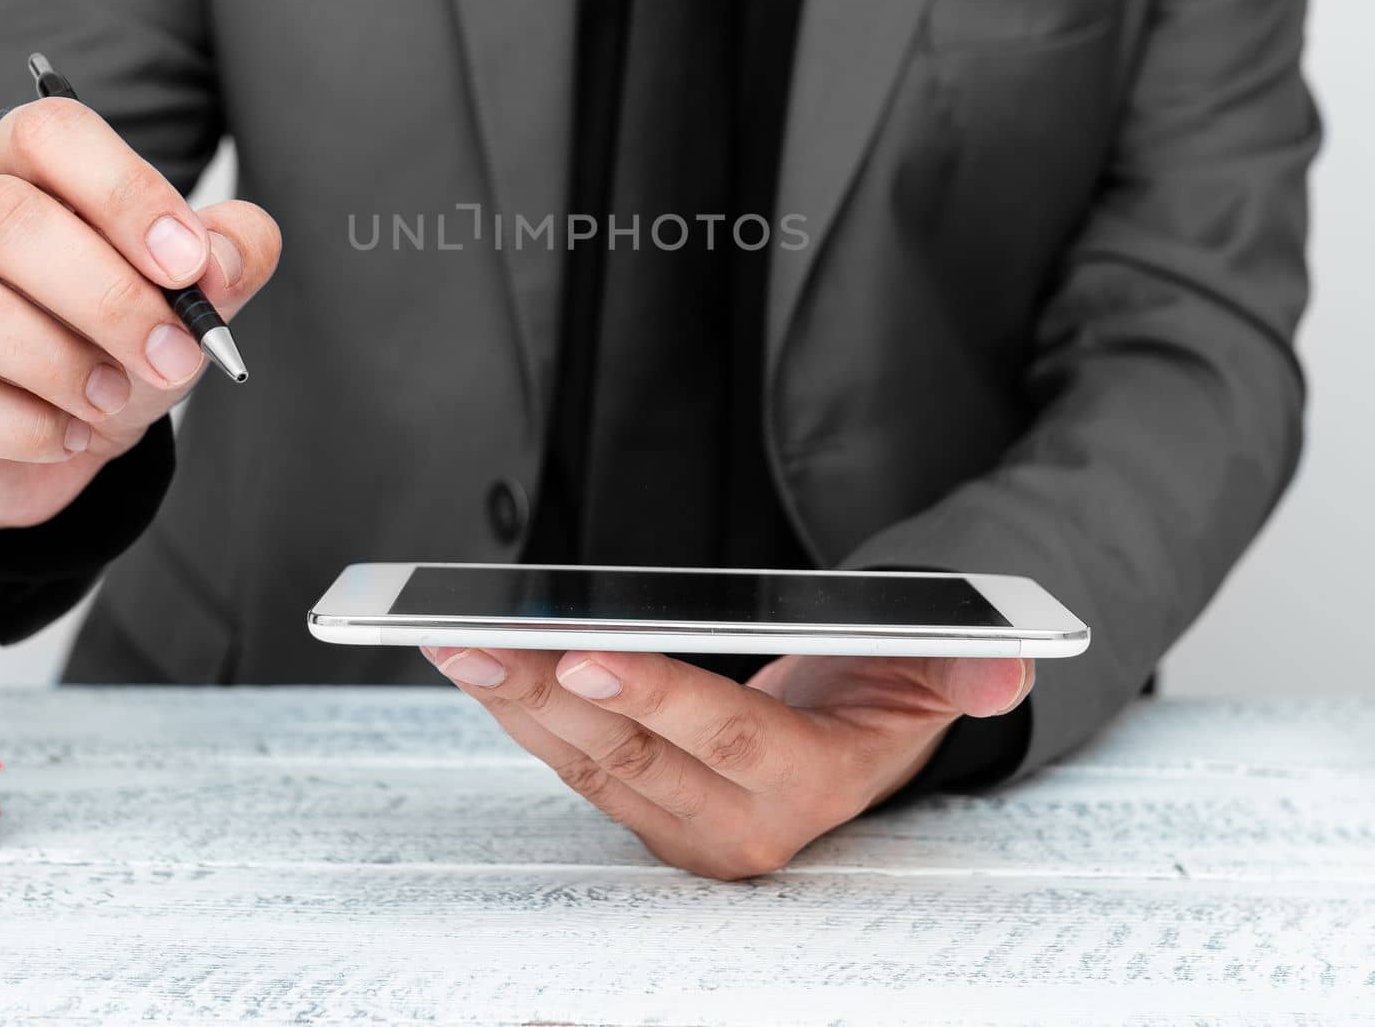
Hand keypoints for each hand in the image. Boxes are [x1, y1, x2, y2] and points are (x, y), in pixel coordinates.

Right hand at [0, 98, 280, 529]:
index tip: (189, 264)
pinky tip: (67, 435)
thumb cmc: (111, 336)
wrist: (52, 433)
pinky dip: (16, 424)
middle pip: (2, 218)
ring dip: (53, 360)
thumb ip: (225, 257)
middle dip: (106, 295)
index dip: (124, 193)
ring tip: (115, 398)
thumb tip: (223, 259)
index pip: (50, 133)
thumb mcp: (184, 295)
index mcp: (17, 162)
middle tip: (176, 354)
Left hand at [425, 645, 1032, 880]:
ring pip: (587, 764)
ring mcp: (684, 825)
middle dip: (547, 694)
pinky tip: (484, 667)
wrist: (853, 744)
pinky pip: (576, 767)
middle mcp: (738, 822)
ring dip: (515, 704)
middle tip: (479, 639)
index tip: (584, 657)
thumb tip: (1007, 664)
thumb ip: (968, 666)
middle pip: (632, 755)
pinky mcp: (646, 811)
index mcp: (810, 782)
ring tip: (456, 642)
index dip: (657, 699)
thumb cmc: (884, 692)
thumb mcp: (936, 672)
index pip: (726, 739)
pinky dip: (525, 714)